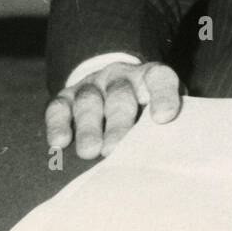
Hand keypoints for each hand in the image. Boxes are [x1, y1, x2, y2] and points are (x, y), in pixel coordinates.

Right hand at [45, 61, 181, 159]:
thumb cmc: (145, 113)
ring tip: (89, 152)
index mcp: (149, 77)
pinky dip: (58, 123)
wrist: (114, 86)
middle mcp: (121, 78)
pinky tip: (59, 143)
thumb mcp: (162, 111)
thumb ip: (168, 126)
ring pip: (89, 101)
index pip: (160, 79)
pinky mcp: (66, 97)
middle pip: (121, 96)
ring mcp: (92, 85)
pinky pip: (59, 106)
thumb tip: (173, 153)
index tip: (164, 118)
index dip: (163, 96)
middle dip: (118, 123)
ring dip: (88, 127)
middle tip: (114, 150)